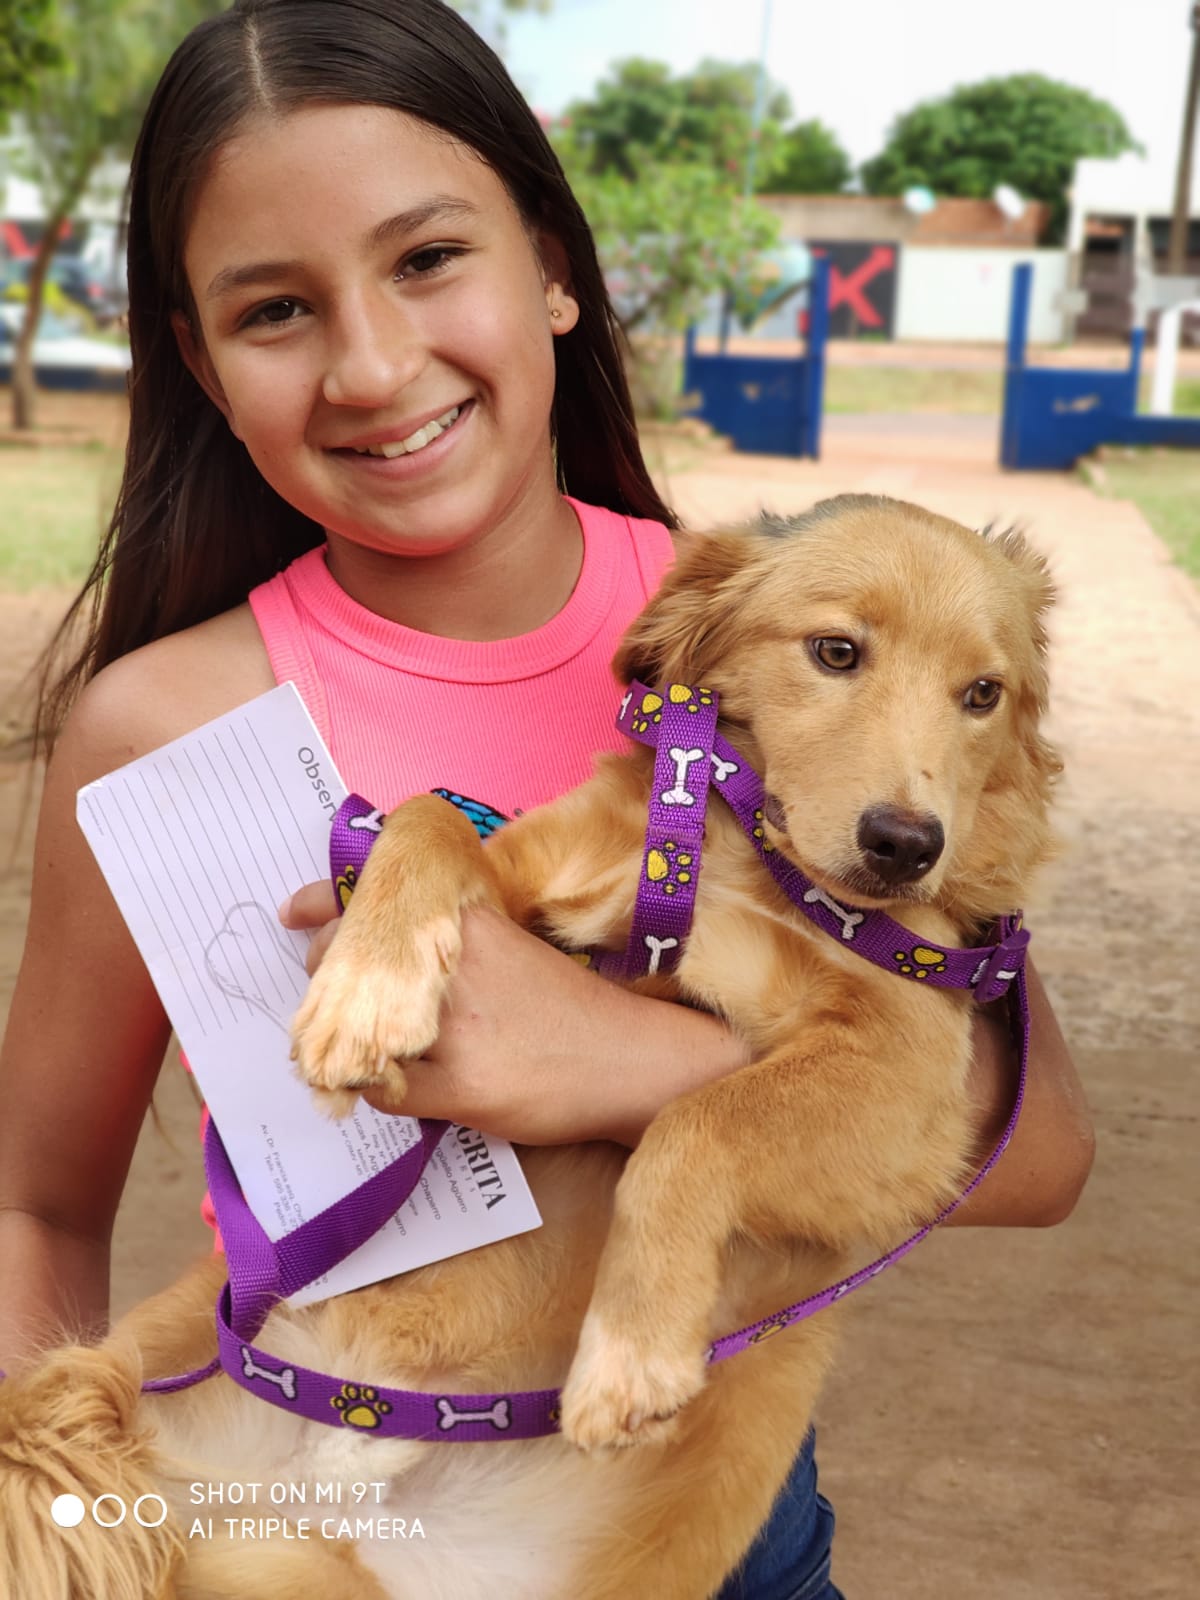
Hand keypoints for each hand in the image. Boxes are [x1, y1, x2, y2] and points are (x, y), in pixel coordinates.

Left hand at [279, 887, 746, 1146]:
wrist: (628, 1059)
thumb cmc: (568, 1004)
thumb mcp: (509, 946)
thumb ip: (453, 938)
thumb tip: (381, 934)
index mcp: (467, 923)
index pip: (369, 902)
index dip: (321, 907)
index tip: (293, 914)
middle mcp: (454, 966)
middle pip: (345, 964)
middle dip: (329, 980)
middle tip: (341, 997)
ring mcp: (452, 1029)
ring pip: (354, 1031)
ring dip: (352, 1041)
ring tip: (375, 1046)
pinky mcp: (458, 1087)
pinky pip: (381, 1091)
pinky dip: (382, 1091)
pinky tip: (409, 1086)